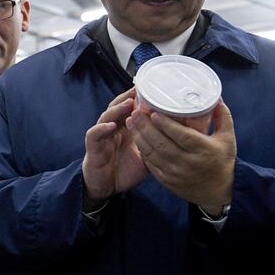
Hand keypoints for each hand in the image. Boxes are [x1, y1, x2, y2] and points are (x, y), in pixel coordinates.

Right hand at [83, 88, 148, 209]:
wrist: (105, 187)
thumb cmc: (125, 170)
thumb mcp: (146, 156)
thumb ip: (157, 145)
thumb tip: (182, 139)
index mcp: (125, 129)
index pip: (131, 109)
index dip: (139, 98)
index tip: (153, 88)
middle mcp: (112, 129)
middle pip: (117, 107)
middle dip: (128, 97)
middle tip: (140, 88)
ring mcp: (101, 136)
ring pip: (106, 116)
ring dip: (117, 109)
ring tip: (129, 103)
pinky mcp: (92, 146)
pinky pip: (94, 134)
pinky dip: (102, 129)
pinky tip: (111, 126)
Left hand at [127, 100, 235, 213]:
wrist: (218, 192)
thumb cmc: (222, 161)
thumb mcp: (227, 139)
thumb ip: (222, 117)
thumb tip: (216, 98)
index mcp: (204, 151)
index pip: (182, 136)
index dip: (166, 125)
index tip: (153, 113)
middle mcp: (188, 163)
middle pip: (162, 144)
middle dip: (146, 127)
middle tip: (135, 113)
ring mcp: (176, 173)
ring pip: (152, 154)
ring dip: (139, 137)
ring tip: (130, 122)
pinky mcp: (167, 180)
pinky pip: (151, 164)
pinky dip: (142, 150)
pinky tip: (136, 138)